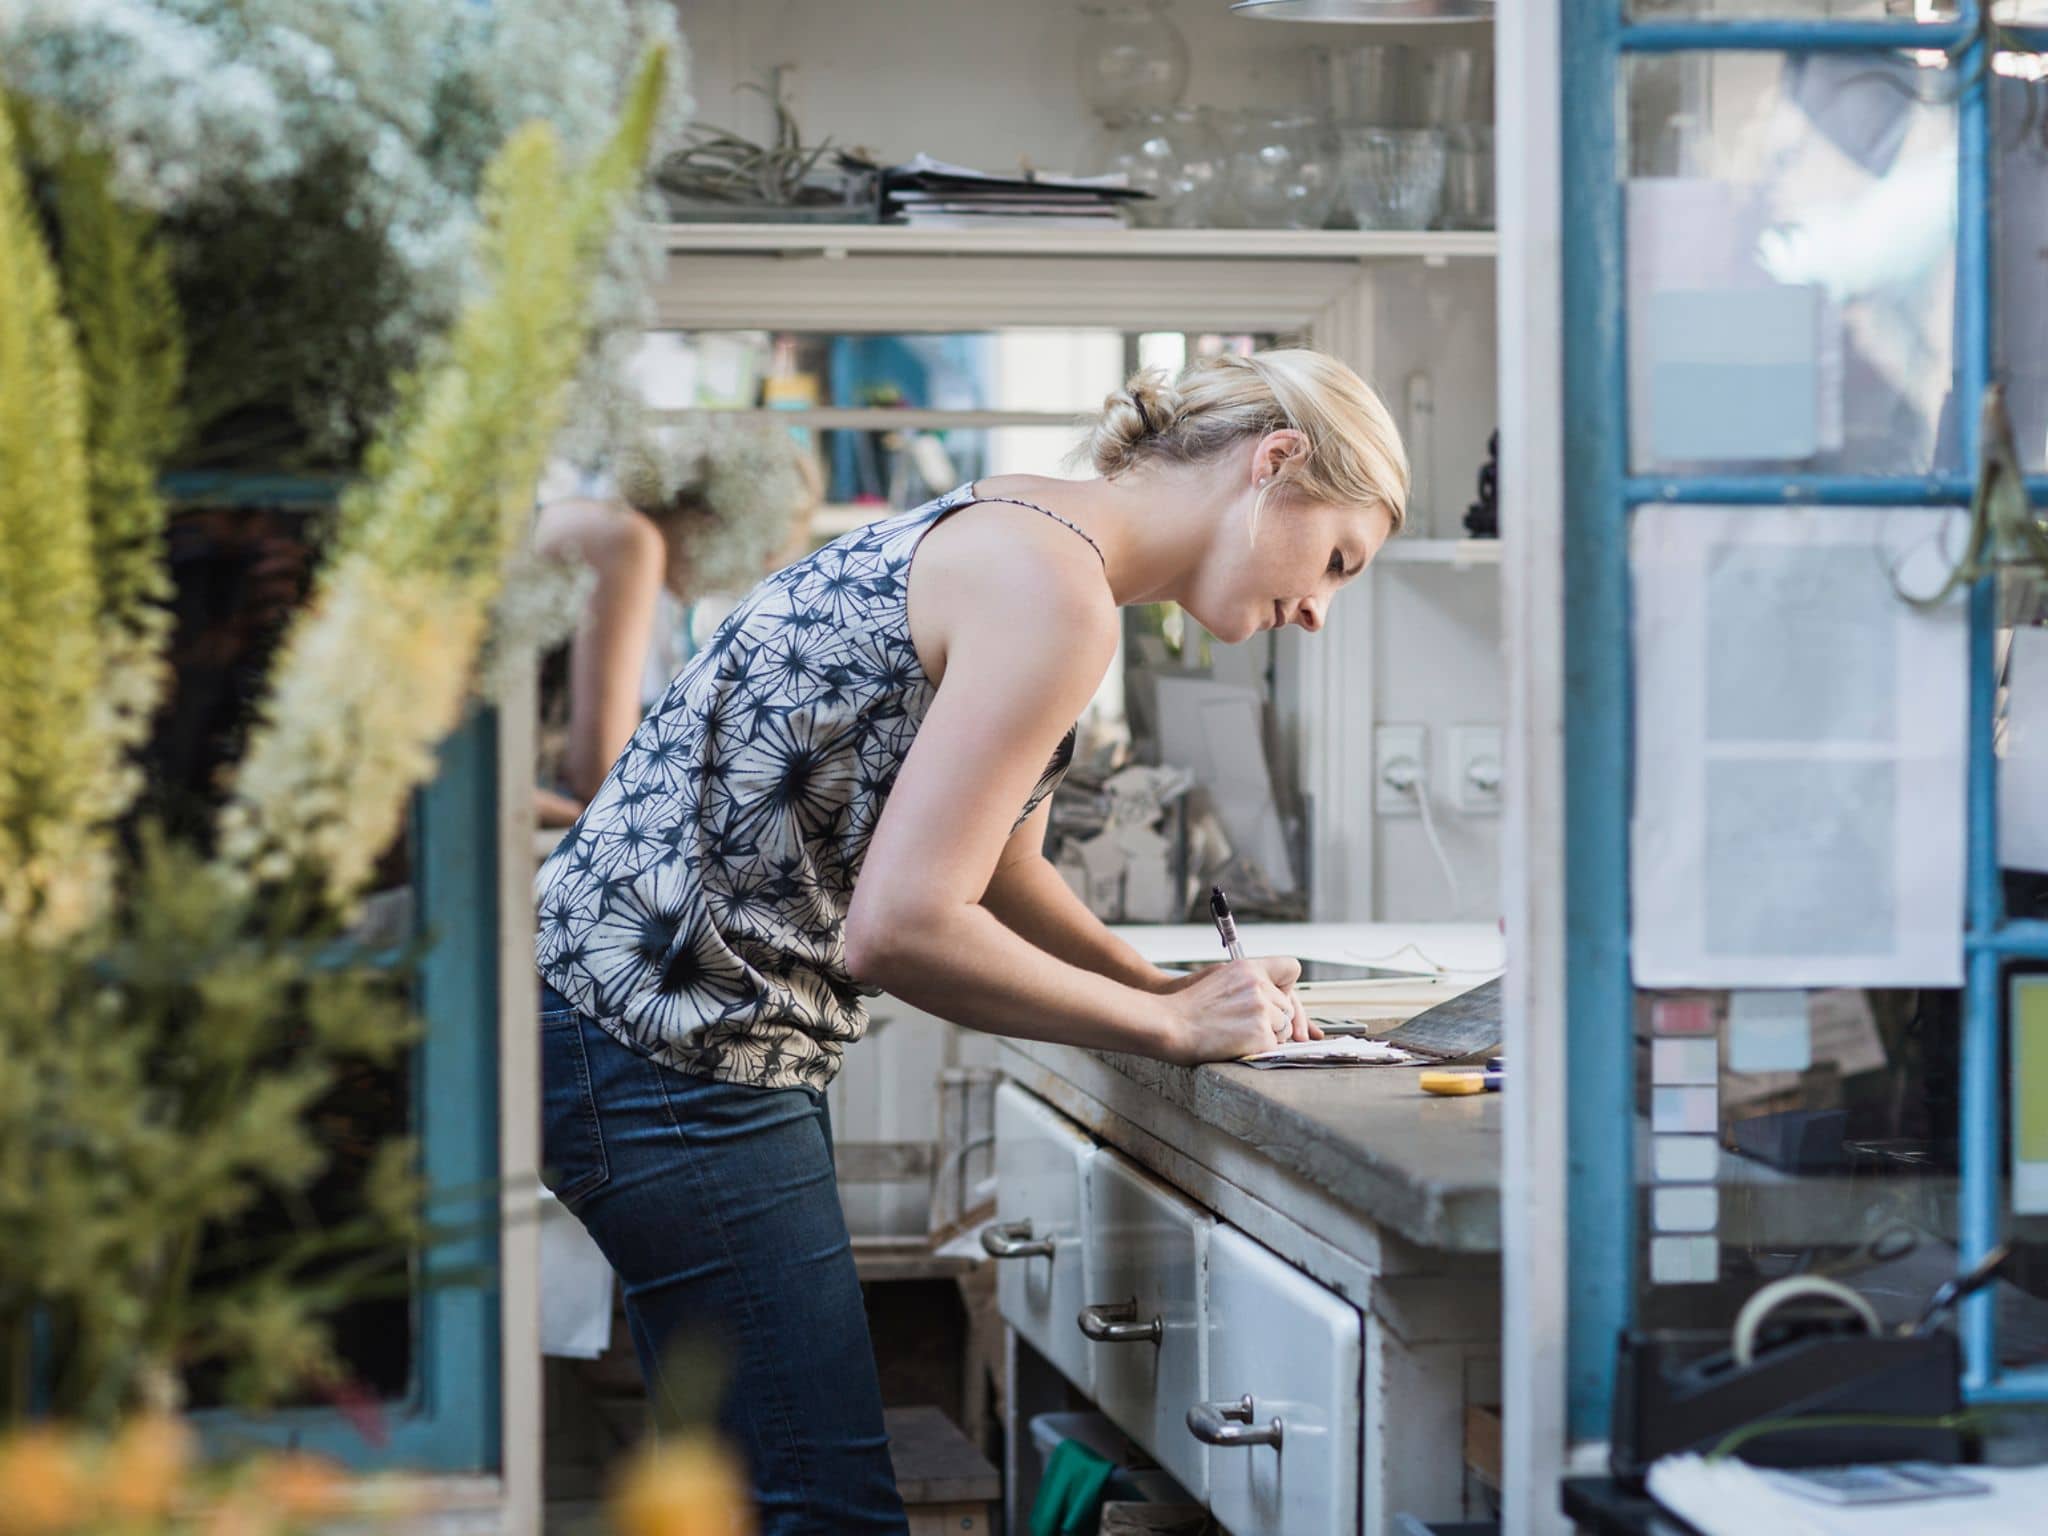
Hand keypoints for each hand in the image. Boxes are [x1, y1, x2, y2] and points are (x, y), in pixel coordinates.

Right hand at [1157, 956, 1320, 1065]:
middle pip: (1288, 1007)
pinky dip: (1259, 1050)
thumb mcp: (1220, 979)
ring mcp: (1262, 1010)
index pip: (1290, 968)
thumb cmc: (1189, 1007)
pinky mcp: (1261, 1034)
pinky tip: (1237, 1044)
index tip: (1281, 1002)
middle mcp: (1259, 985)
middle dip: (1274, 1019)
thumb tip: (1281, 1004)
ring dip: (1268, 1035)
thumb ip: (1251, 984)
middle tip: (1246, 1026)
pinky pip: (1274, 1046)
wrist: (1169, 1025)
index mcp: (1249, 968)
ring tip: (1237, 1034)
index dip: (1287, 988)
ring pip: (1284, 1028)